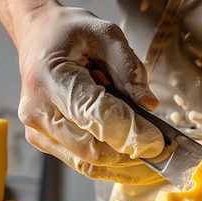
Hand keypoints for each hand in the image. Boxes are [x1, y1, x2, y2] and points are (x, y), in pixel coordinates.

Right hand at [16, 5, 164, 183]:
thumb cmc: (72, 35)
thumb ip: (130, 69)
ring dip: (127, 166)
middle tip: (163, 151)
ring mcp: (39, 132)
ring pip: (90, 165)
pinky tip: (136, 159)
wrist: (39, 38)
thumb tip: (149, 105)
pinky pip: (84, 164)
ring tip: (154, 158)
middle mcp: (38, 111)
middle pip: (93, 150)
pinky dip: (114, 166)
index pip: (95, 115)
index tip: (160, 140)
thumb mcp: (106, 35)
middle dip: (133, 154)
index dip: (131, 132)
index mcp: (50, 79)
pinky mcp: (46, 143)